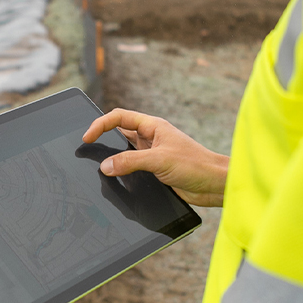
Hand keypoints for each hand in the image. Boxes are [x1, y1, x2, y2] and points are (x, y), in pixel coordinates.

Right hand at [83, 108, 228, 206]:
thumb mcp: (159, 160)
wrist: (215, 184)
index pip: (119, 117)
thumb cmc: (196, 165)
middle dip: (103, 141)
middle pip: (119, 134)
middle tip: (87, 152)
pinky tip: (117, 183)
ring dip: (113, 161)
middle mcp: (151, 139)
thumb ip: (130, 161)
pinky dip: (122, 175)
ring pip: (124, 154)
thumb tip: (105, 166)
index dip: (100, 124)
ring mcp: (152, 156)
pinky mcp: (155, 172)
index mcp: (153, 126)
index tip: (87, 137)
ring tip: (100, 169)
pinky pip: (132, 171)